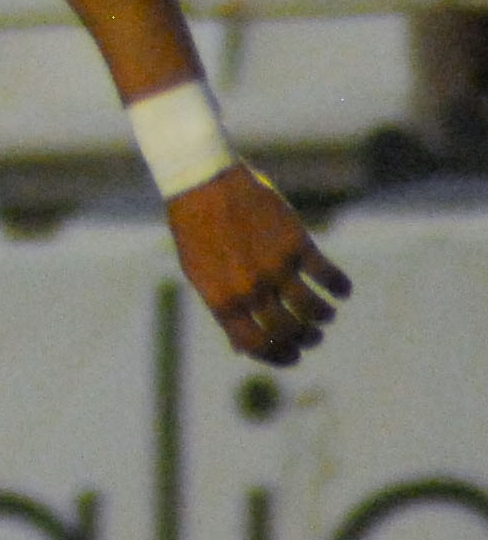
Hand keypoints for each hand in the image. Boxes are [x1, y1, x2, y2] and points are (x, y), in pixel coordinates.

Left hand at [168, 164, 350, 365]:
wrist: (202, 182)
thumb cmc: (198, 230)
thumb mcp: (200, 275)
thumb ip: (224, 312)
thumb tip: (242, 350)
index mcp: (222, 300)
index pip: (258, 346)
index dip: (279, 357)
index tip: (294, 356)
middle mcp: (250, 288)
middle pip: (289, 331)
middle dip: (306, 339)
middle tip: (312, 335)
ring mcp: (275, 266)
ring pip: (313, 309)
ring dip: (323, 317)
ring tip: (325, 313)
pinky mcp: (297, 242)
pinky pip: (328, 276)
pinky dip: (340, 288)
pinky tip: (341, 290)